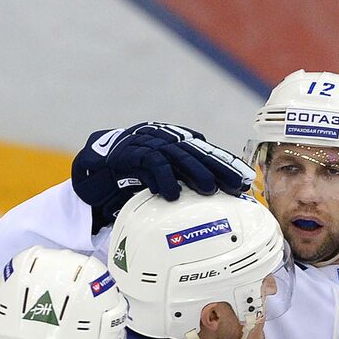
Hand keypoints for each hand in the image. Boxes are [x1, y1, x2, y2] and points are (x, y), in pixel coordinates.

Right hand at [71, 122, 253, 230]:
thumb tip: (215, 200)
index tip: (246, 180)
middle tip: (235, 186)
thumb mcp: (163, 180)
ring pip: (176, 155)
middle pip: (197, 152)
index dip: (227, 164)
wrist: (93, 169)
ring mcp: (145, 142)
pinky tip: (171, 193)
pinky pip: (149, 163)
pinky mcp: (127, 152)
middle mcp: (163, 139)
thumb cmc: (133, 178)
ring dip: (194, 172)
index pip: (207, 152)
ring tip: (208, 189)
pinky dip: (162, 177)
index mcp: (175, 142)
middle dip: (219, 168)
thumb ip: (184, 182)